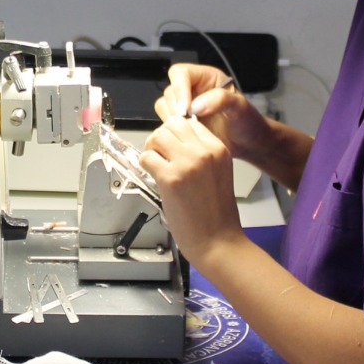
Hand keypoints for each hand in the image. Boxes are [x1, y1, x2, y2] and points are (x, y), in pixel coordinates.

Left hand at [140, 115, 246, 271]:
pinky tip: (154, 176)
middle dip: (161, 137)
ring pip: (156, 136)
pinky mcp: (170, 178)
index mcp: (219, 149)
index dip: (175, 133)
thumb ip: (202, 155)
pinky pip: (147, 157)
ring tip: (156, 165)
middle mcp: (204, 151)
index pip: (189, 122)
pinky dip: (145, 165)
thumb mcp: (218, 172)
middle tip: (160, 154)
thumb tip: (175, 142)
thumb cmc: (216, 213)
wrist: (218, 240)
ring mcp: (187, 163)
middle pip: (171, 124)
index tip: (171, 146)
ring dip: (152, 149)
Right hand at [157, 63, 275, 161]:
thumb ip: (219, 100)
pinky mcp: (182, 123)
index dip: (179, 89)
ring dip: (173, 118)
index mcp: (206, 78)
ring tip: (191, 129)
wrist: (249, 143)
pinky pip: (167, 122)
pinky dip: (173, 129)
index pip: (181, 73)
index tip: (185, 109)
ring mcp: (186, 107)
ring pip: (164, 106)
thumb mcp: (239, 106)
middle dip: (176, 107)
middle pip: (170, 91)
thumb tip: (195, 106)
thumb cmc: (248, 121)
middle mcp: (193, 90)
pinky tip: (188, 135)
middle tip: (189, 122)